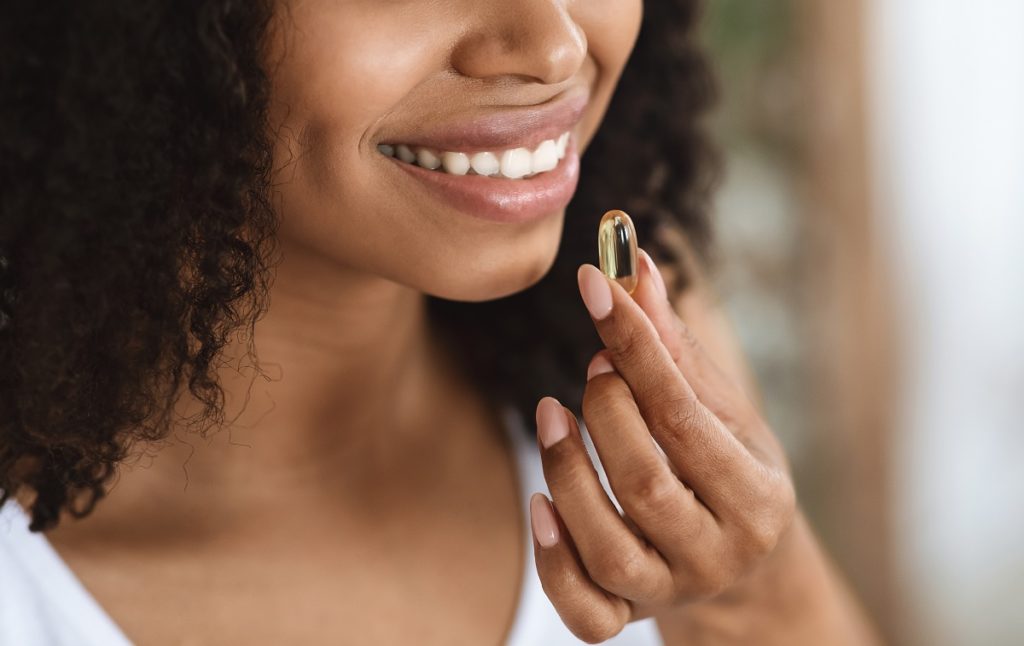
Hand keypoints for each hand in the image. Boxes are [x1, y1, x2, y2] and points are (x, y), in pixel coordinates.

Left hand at [529, 249, 796, 642]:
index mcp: (756, 496)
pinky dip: (552, 561)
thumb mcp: (719, 411)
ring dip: (566, 470)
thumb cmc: (726, 471)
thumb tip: (633, 264)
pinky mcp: (630, 618)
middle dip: (604, 411)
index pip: (683, 414)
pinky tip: (539, 505)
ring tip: (551, 412)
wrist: (744, 571)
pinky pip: (584, 611)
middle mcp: (718, 552)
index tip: (593, 284)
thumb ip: (673, 347)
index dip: (634, 344)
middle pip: (644, 481)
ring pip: (607, 546)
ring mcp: (672, 592)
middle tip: (592, 368)